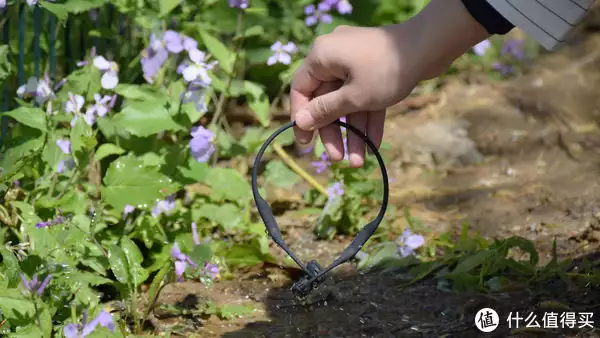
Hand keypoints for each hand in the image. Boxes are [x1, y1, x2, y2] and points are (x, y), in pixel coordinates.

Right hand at [290, 0, 488, 167]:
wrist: (431, 46)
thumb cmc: (386, 70)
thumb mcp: (353, 97)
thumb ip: (325, 111)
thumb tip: (299, 122)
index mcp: (321, 57)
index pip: (301, 90)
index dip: (302, 118)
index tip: (306, 144)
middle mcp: (334, 57)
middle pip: (326, 100)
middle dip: (335, 132)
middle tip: (337, 159)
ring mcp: (355, 63)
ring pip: (348, 102)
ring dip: (354, 131)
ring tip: (359, 162)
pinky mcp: (374, 69)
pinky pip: (365, 96)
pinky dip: (369, 117)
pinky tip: (373, 144)